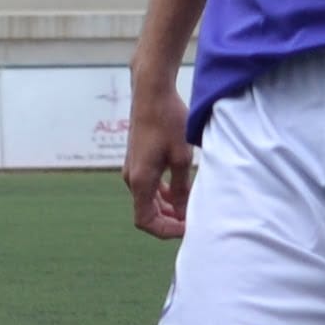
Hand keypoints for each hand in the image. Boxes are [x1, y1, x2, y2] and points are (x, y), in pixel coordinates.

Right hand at [124, 71, 196, 239]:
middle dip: (169, 220)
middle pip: (146, 213)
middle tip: (193, 220)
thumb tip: (184, 212)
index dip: (166, 230)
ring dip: (167, 208)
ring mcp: (132, 168)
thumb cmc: (168, 122)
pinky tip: (179, 189)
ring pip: (147, 200)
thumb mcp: (181, 157)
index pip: (145, 221)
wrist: (151, 93)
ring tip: (189, 206)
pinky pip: (147, 186)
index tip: (187, 227)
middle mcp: (131, 178)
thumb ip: (182, 188)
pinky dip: (162, 193)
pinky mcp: (136, 160)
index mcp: (140, 180)